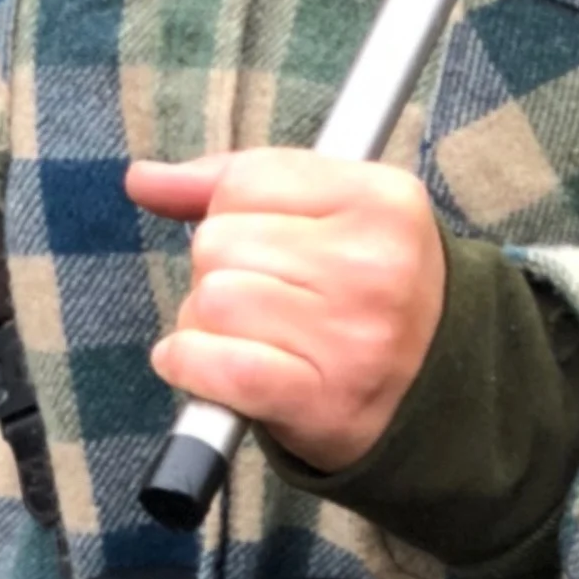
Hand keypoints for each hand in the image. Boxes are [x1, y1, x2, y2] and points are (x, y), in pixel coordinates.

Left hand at [126, 149, 446, 470]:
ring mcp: (349, 335)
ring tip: (248, 335)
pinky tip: (207, 366)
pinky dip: (190, 365)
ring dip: (205, 323)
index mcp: (381, 199)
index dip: (230, 212)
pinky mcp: (319, 399)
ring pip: (211, 301)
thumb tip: (142, 179)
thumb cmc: (369, 289)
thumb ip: (238, 183)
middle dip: (218, 270)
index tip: (261, 241)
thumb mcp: (334, 212)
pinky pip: (213, 363)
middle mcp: (371, 264)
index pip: (246, 180)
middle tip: (263, 297)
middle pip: (220, 241)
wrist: (435, 389)